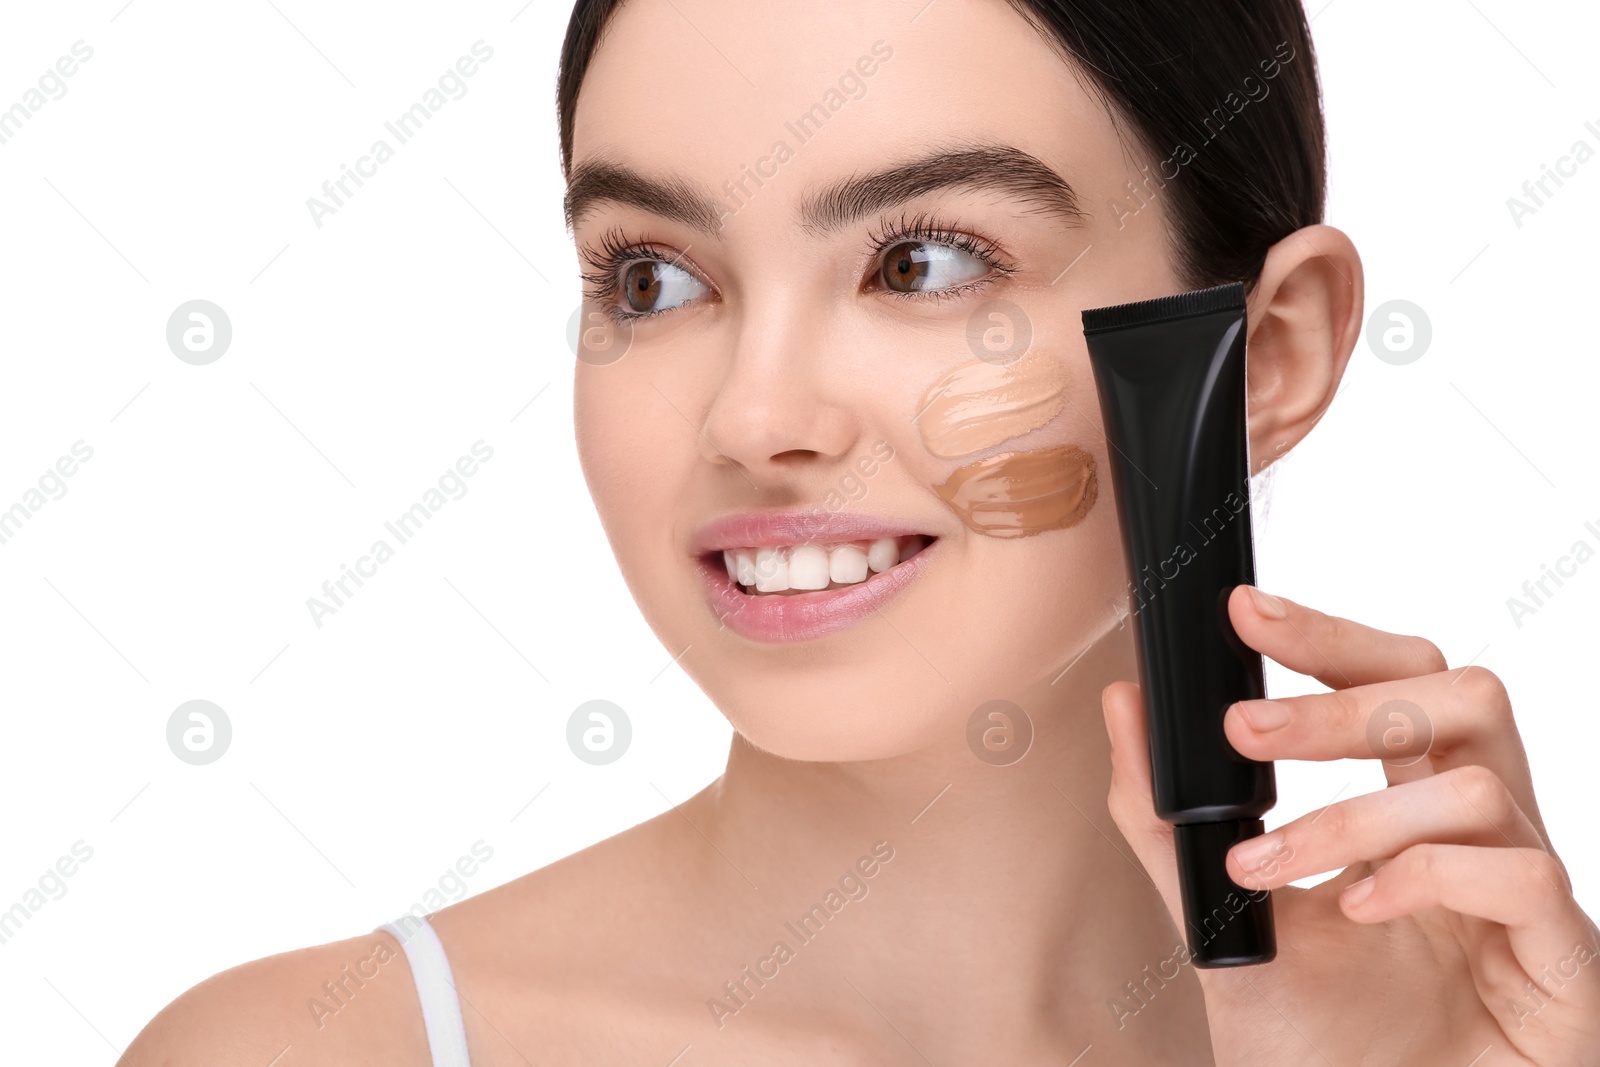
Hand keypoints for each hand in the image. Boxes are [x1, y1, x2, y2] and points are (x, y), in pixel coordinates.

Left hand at [1102, 585, 1599, 1066]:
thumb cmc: (1311, 1043)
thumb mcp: (1215, 918)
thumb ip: (1166, 817)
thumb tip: (1123, 702)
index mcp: (1416, 810)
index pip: (1402, 680)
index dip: (1334, 636)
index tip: (1246, 614)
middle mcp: (1485, 837)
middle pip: (1462, 695)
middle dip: (1344, 699)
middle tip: (1241, 732)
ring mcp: (1534, 898)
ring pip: (1476, 785)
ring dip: (1350, 816)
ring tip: (1267, 867)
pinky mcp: (1567, 969)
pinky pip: (1524, 876)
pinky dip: (1427, 876)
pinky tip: (1358, 907)